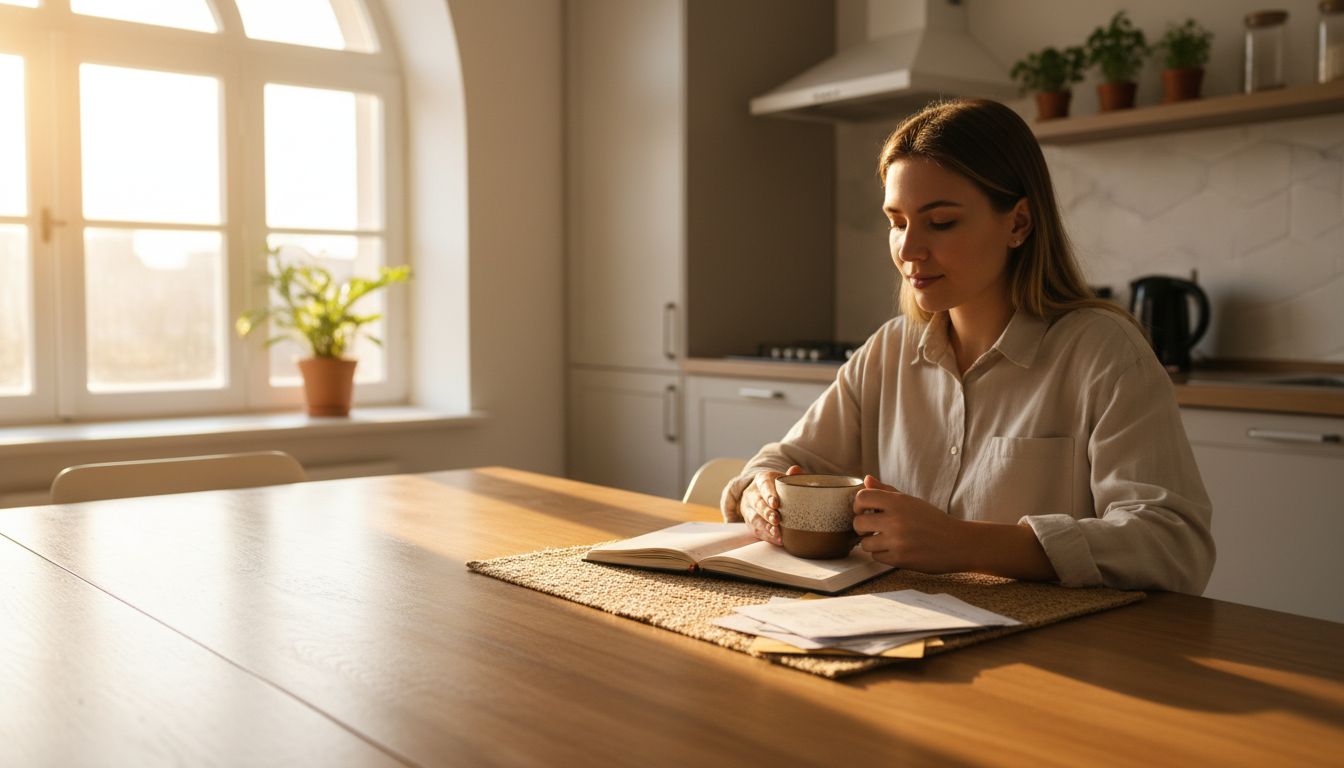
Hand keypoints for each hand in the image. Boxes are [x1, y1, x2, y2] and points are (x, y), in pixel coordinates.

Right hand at [739, 465, 802, 545]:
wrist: (764, 494)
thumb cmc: (779, 487)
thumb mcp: (785, 478)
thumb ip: (792, 476)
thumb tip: (795, 470)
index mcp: (761, 479)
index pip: (764, 485)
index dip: (769, 494)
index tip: (776, 503)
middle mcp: (752, 493)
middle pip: (758, 503)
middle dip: (767, 512)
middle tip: (776, 520)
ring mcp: (749, 509)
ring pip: (754, 518)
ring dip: (765, 527)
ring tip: (777, 533)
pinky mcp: (750, 522)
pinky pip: (756, 531)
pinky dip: (767, 536)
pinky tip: (778, 540)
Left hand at [851, 475, 971, 573]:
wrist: (958, 543)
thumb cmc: (933, 520)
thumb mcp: (911, 501)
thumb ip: (886, 491)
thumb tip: (866, 479)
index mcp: (898, 502)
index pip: (862, 497)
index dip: (858, 505)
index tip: (864, 510)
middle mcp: (895, 520)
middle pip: (858, 522)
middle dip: (862, 526)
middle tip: (871, 528)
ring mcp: (897, 541)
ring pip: (865, 543)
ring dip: (871, 542)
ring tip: (884, 540)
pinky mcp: (899, 559)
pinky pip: (875, 556)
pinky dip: (881, 554)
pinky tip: (893, 549)